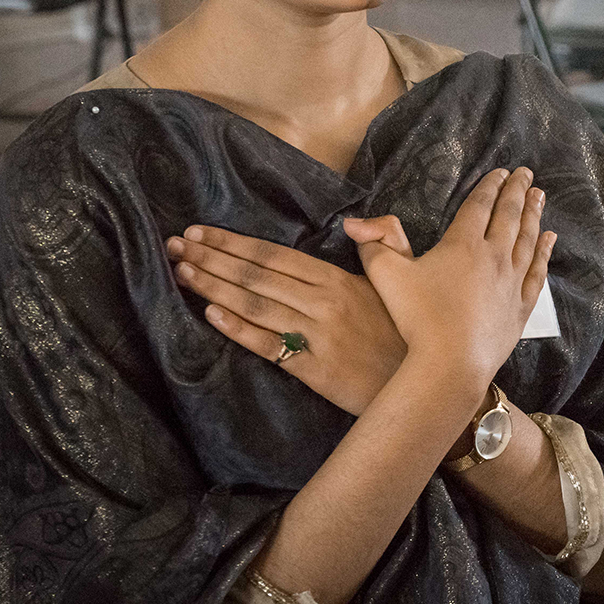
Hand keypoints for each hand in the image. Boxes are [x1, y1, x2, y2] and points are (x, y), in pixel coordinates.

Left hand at [166, 220, 409, 415]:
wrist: (430, 381)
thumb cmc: (411, 327)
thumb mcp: (404, 274)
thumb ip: (384, 238)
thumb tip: (353, 222)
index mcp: (339, 277)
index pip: (275, 255)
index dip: (233, 242)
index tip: (199, 232)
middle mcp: (324, 301)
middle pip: (257, 275)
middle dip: (211, 258)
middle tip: (173, 246)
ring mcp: (318, 335)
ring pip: (256, 305)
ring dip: (214, 288)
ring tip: (181, 273)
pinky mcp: (315, 369)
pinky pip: (270, 346)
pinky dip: (238, 329)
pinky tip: (210, 314)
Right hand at [351, 167, 554, 389]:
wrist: (451, 364)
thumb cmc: (417, 318)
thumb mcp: (386, 276)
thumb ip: (372, 244)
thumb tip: (353, 222)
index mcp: (463, 244)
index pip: (480, 206)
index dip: (490, 186)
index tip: (501, 171)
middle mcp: (494, 256)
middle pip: (509, 216)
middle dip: (517, 191)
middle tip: (526, 173)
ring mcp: (511, 282)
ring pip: (528, 240)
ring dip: (534, 214)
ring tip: (540, 196)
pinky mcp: (520, 308)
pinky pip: (537, 272)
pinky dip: (544, 252)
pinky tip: (549, 239)